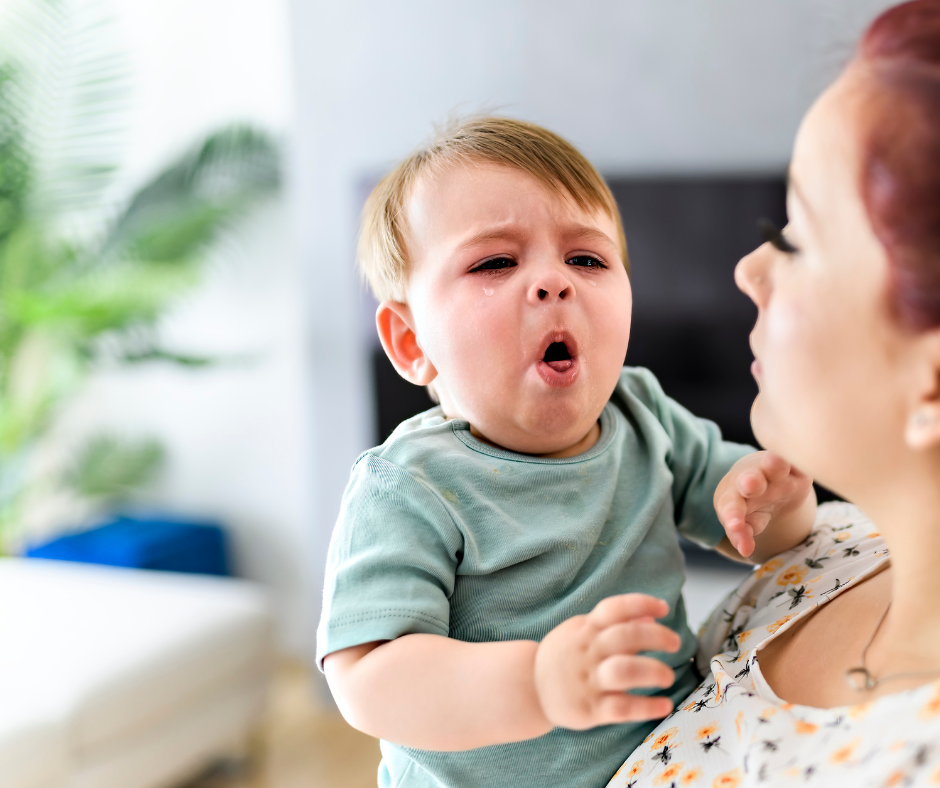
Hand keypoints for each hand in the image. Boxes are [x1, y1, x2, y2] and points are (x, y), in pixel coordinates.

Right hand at [533, 594, 679, 730]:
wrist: (529, 687)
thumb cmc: (564, 656)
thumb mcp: (583, 631)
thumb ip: (616, 625)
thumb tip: (651, 617)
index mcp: (586, 629)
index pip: (614, 608)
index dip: (641, 604)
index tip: (663, 608)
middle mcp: (588, 651)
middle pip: (625, 637)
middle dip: (656, 637)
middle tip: (675, 643)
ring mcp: (589, 680)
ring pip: (624, 671)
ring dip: (652, 671)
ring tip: (667, 676)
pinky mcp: (591, 709)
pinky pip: (622, 708)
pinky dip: (646, 707)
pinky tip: (664, 705)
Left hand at [714, 451, 813, 557]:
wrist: (767, 479)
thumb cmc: (751, 504)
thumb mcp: (746, 520)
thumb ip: (742, 535)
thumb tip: (745, 551)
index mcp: (733, 495)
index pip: (731, 506)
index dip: (733, 516)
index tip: (734, 526)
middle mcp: (752, 478)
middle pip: (750, 478)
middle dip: (750, 482)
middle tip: (750, 485)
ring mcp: (774, 470)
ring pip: (774, 464)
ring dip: (774, 464)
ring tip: (774, 463)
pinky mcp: (796, 466)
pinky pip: (798, 460)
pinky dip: (800, 458)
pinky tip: (804, 457)